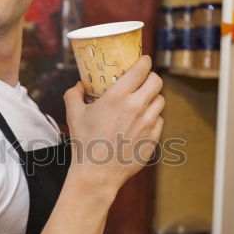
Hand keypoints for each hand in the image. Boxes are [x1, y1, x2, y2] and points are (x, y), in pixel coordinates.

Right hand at [63, 55, 163, 194]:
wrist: (97, 173)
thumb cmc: (84, 143)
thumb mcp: (73, 115)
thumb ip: (74, 94)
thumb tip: (79, 85)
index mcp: (117, 97)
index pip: (141, 70)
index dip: (144, 61)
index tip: (143, 60)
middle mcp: (136, 107)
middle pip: (156, 82)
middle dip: (151, 78)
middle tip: (144, 81)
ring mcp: (147, 123)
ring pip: (160, 101)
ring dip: (152, 98)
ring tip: (143, 102)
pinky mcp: (153, 138)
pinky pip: (159, 121)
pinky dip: (152, 118)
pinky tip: (141, 122)